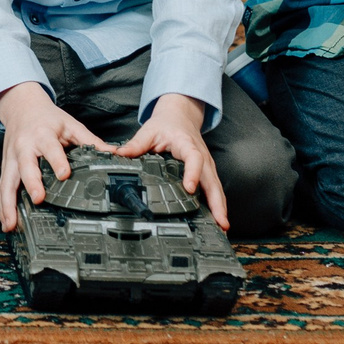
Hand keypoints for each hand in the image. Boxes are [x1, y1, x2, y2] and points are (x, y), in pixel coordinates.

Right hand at [0, 81, 106, 232]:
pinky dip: (2, 206)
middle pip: (25, 166)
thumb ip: (90, 140)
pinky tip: (6, 222)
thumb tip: (113, 153)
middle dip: (31, 183)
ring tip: (12, 223)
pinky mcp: (5, 167)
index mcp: (42, 135)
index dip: (57, 161)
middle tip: (38, 198)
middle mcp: (24, 147)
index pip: (51, 148)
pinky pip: (1, 188)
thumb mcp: (70, 124)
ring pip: (7, 182)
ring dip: (8, 204)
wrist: (21, 107)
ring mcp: (11, 158)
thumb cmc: (46, 118)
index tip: (64, 174)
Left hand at [116, 94, 229, 230]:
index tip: (190, 188)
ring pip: (217, 187)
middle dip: (216, 201)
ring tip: (223, 226)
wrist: (180, 116)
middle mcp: (201, 156)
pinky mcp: (207, 172)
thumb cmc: (166, 124)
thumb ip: (135, 144)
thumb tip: (120, 154)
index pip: (194, 158)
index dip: (193, 173)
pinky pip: (215, 189)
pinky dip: (218, 204)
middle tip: (219, 221)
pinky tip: (219, 220)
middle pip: (212, 179)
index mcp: (187, 144)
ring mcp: (206, 165)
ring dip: (221, 207)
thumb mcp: (149, 130)